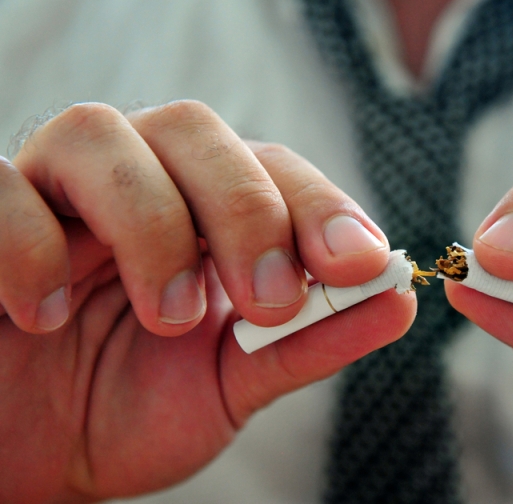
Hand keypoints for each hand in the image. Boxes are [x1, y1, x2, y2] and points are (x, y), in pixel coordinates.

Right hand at [0, 101, 415, 501]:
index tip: (361, 261)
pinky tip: (51, 316)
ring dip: (152, 223)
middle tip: (268, 300)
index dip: (319, 204)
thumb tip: (400, 302)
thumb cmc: (130, 409)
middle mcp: (133, 181)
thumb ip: (311, 341)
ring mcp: (52, 193)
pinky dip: (32, 244)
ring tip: (169, 316)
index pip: (270, 169)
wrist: (31, 457)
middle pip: (193, 129)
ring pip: (101, 134)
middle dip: (243, 209)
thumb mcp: (235, 383)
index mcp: (200, 212)